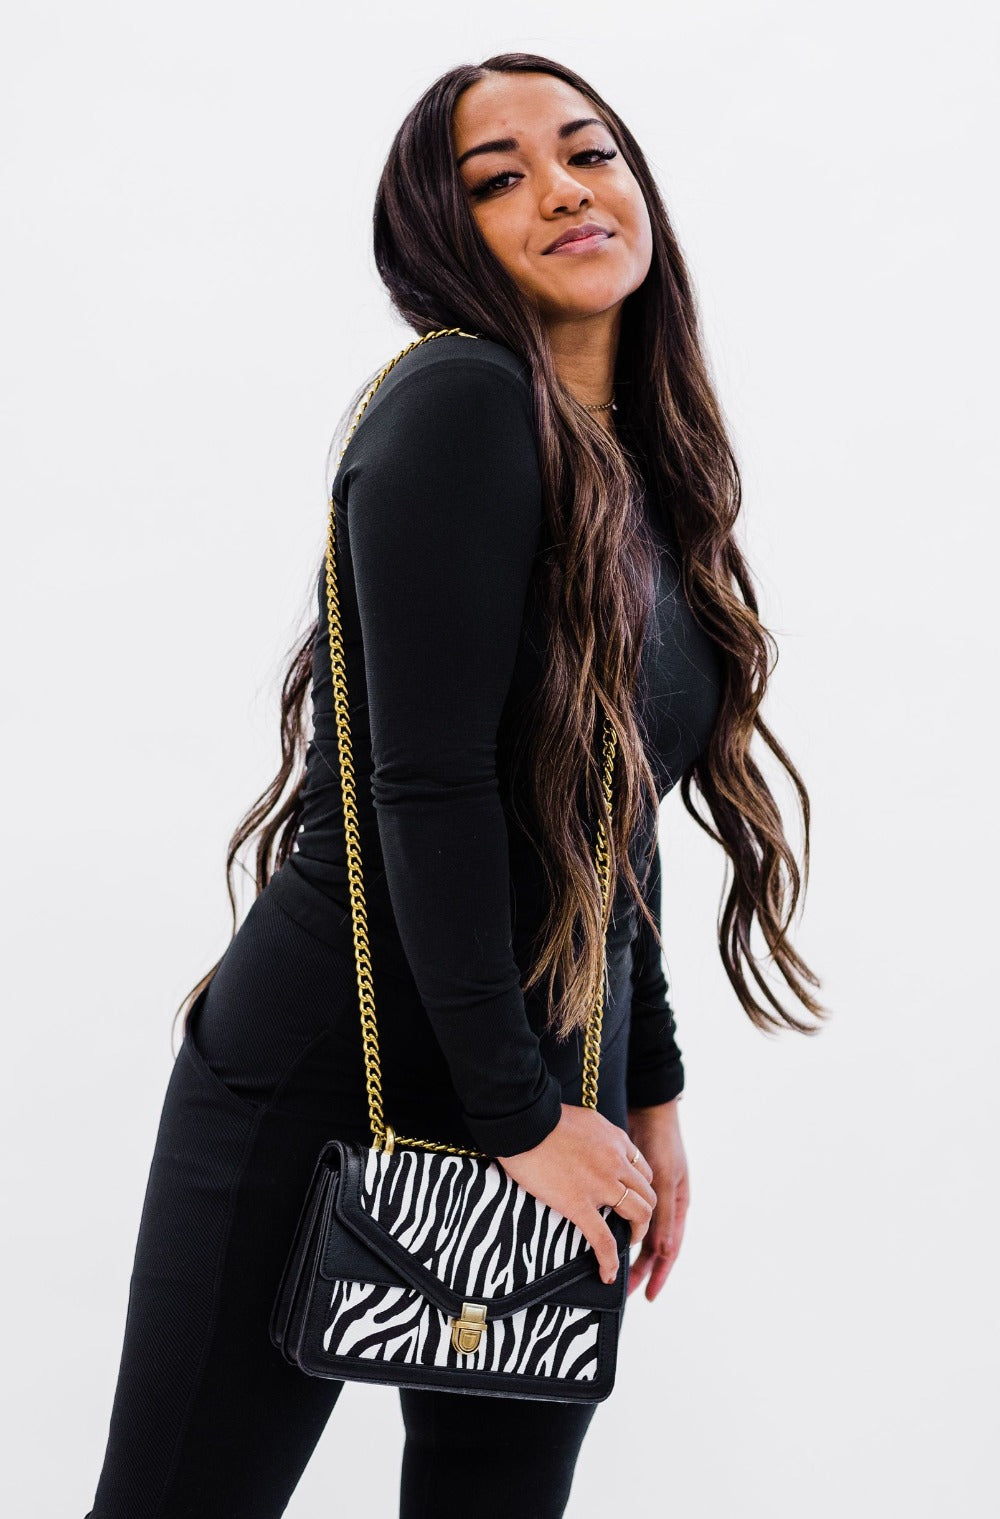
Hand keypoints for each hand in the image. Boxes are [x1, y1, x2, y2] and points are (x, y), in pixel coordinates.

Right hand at [497, 1104, 656, 1285]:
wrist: (524, 1121)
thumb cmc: (543, 1116)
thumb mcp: (584, 1117)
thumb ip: (596, 1134)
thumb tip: (593, 1143)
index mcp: (616, 1140)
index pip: (642, 1170)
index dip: (640, 1189)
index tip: (629, 1199)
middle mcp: (617, 1162)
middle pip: (647, 1194)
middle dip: (644, 1214)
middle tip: (631, 1225)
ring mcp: (601, 1184)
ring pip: (638, 1215)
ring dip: (637, 1233)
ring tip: (626, 1244)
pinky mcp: (579, 1204)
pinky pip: (603, 1240)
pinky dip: (609, 1260)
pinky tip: (608, 1273)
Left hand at [625, 1098, 688, 1301]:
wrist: (650, 1106)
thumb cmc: (662, 1141)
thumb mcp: (666, 1181)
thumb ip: (664, 1214)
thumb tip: (663, 1252)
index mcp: (676, 1204)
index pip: (667, 1248)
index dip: (658, 1273)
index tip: (647, 1296)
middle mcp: (664, 1199)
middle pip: (650, 1241)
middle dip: (638, 1265)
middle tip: (622, 1287)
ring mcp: (649, 1188)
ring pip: (637, 1224)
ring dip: (626, 1243)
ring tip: (610, 1261)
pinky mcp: (631, 1174)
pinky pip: (624, 1202)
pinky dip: (615, 1215)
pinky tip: (599, 1224)